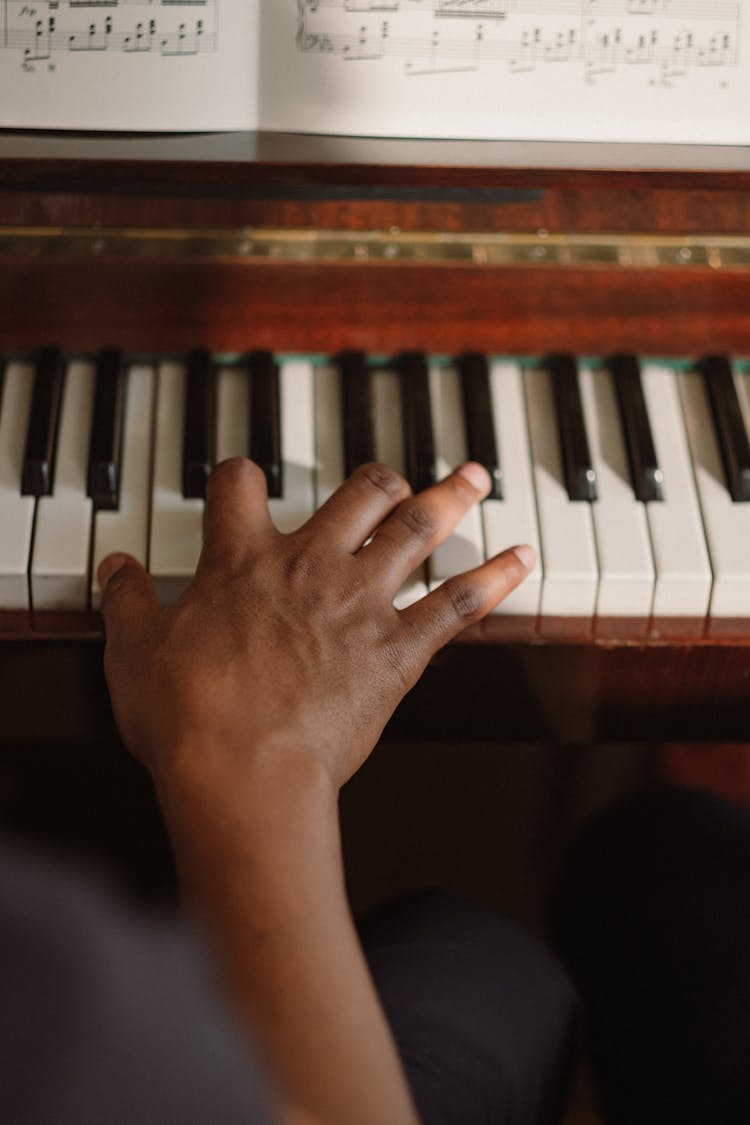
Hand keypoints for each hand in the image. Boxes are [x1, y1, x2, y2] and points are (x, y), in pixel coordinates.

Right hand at [98, 458, 532, 793]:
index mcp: (242, 559)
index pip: (240, 485)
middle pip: (356, 493)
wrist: (244, 772)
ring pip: (415, 530)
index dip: (239, 476)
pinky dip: (494, 579)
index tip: (242, 482)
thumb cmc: (187, 716)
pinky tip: (520, 558)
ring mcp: (360, 602)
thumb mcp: (134, 652)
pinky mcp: (398, 649)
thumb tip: (114, 568)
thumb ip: (128, 602)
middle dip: (379, 478)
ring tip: (476, 475)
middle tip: (393, 477)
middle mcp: (309, 564)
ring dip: (449, 497)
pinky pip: (456, 603)